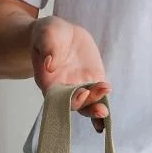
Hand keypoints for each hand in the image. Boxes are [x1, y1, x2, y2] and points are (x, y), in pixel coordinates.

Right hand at [30, 16, 109, 131]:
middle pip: (74, 104)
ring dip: (94, 110)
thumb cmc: (50, 35)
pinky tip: (105, 118)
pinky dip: (99, 111)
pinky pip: (96, 99)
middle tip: (98, 98)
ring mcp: (78, 88)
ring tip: (104, 111)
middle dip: (86, 104)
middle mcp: (63, 90)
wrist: (62, 34)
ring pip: (86, 105)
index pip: (57, 97)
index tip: (82, 93)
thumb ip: (48, 47)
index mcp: (49, 82)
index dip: (69, 100)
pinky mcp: (91, 84)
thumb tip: (49, 64)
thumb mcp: (47, 34)